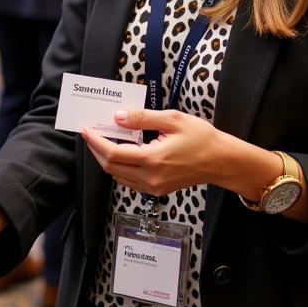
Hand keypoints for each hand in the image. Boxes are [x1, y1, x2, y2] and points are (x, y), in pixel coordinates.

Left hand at [81, 108, 223, 195]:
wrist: (221, 161)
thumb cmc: (201, 138)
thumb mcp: (172, 119)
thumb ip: (142, 117)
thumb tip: (118, 116)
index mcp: (153, 160)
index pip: (113, 154)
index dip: (95, 141)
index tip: (86, 129)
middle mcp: (150, 178)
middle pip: (111, 167)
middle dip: (96, 150)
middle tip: (90, 133)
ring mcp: (153, 187)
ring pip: (118, 176)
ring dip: (106, 159)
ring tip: (101, 140)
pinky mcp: (157, 189)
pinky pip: (129, 181)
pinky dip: (119, 167)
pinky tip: (118, 152)